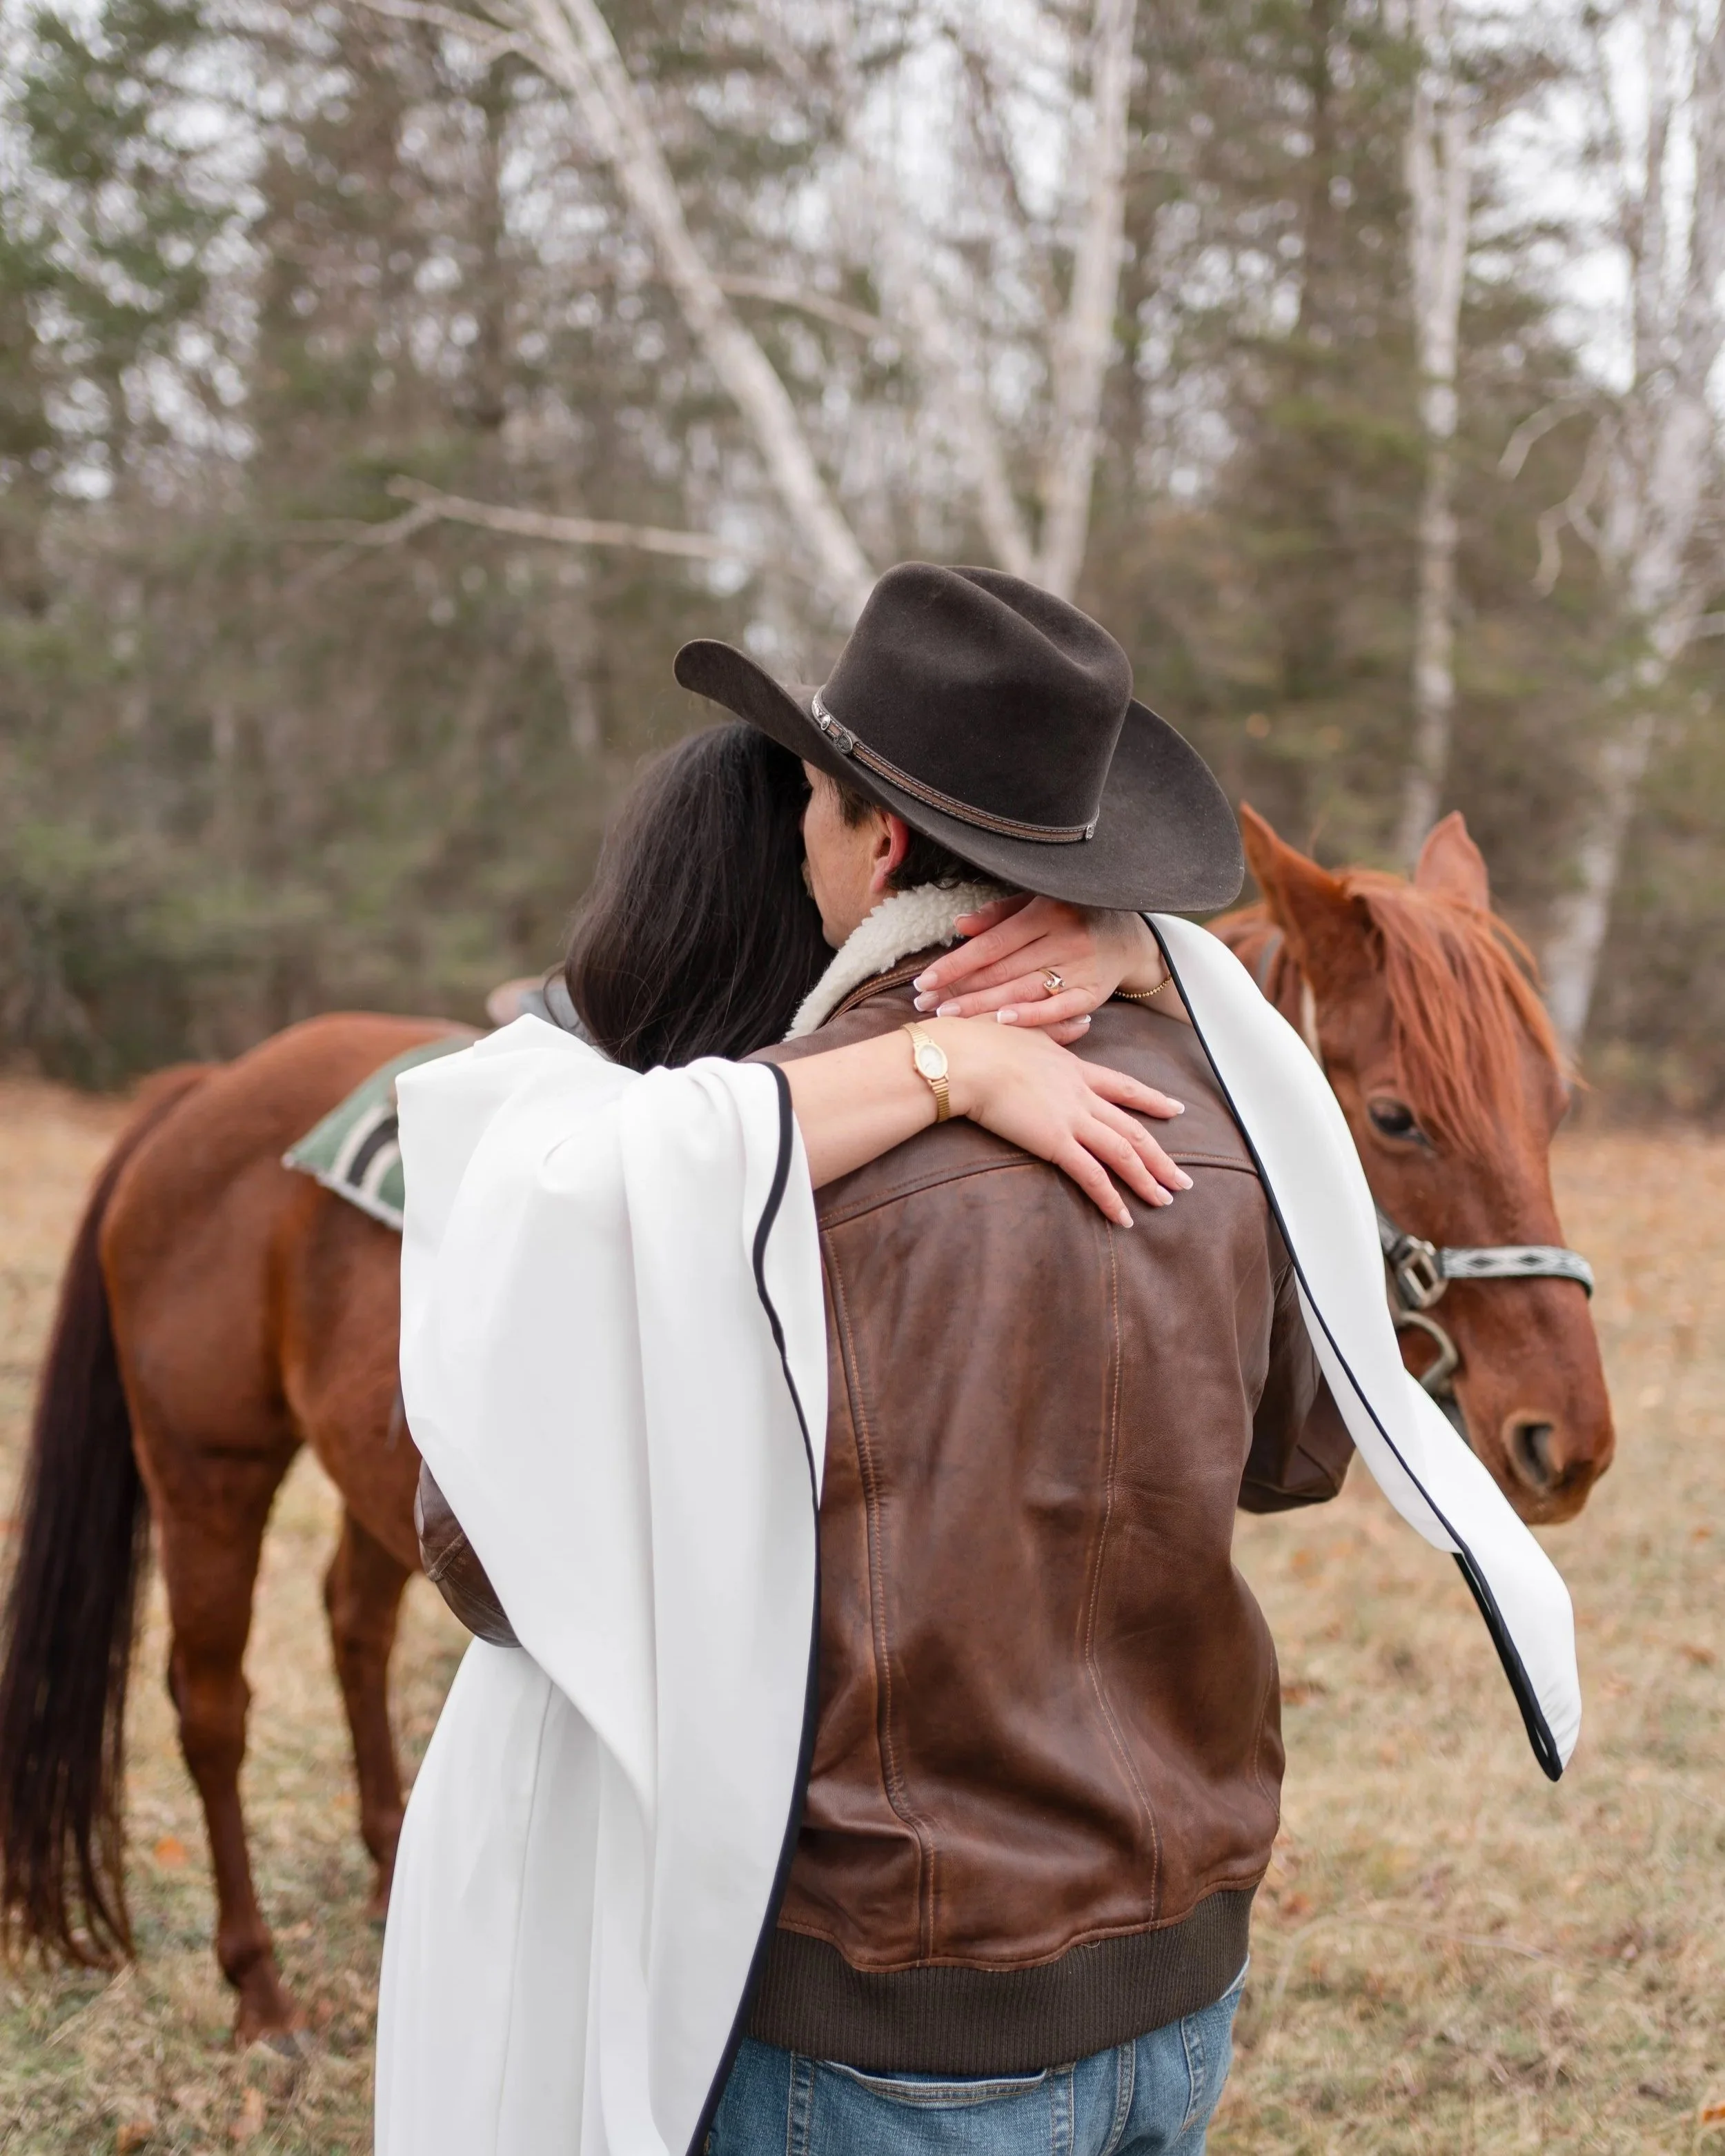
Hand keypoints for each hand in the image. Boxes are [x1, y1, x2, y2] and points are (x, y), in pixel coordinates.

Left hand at [910, 897, 1168, 1031]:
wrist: (1131, 936)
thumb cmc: (1073, 916)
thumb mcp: (1038, 903)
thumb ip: (1000, 914)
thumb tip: (959, 925)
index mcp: (1046, 912)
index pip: (992, 943)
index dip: (957, 963)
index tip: (925, 980)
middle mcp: (1064, 939)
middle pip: (1002, 970)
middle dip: (960, 989)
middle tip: (926, 1005)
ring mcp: (1080, 968)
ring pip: (1023, 990)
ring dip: (983, 1007)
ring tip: (949, 1017)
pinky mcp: (1093, 993)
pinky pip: (1058, 1008)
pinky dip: (1031, 1016)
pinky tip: (1002, 1022)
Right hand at [928, 1017, 1189, 1226]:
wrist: (965, 1059)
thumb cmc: (983, 1043)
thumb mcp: (1030, 1030)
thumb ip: (1060, 1031)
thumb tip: (1083, 1024)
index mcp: (1075, 1068)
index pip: (1124, 1086)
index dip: (1153, 1100)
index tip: (1177, 1110)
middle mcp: (1081, 1095)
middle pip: (1133, 1128)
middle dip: (1161, 1157)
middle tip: (1182, 1179)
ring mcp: (1071, 1118)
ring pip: (1123, 1153)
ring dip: (1147, 1179)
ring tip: (1165, 1201)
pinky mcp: (1054, 1141)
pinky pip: (1092, 1175)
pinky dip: (1111, 1199)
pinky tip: (1124, 1218)